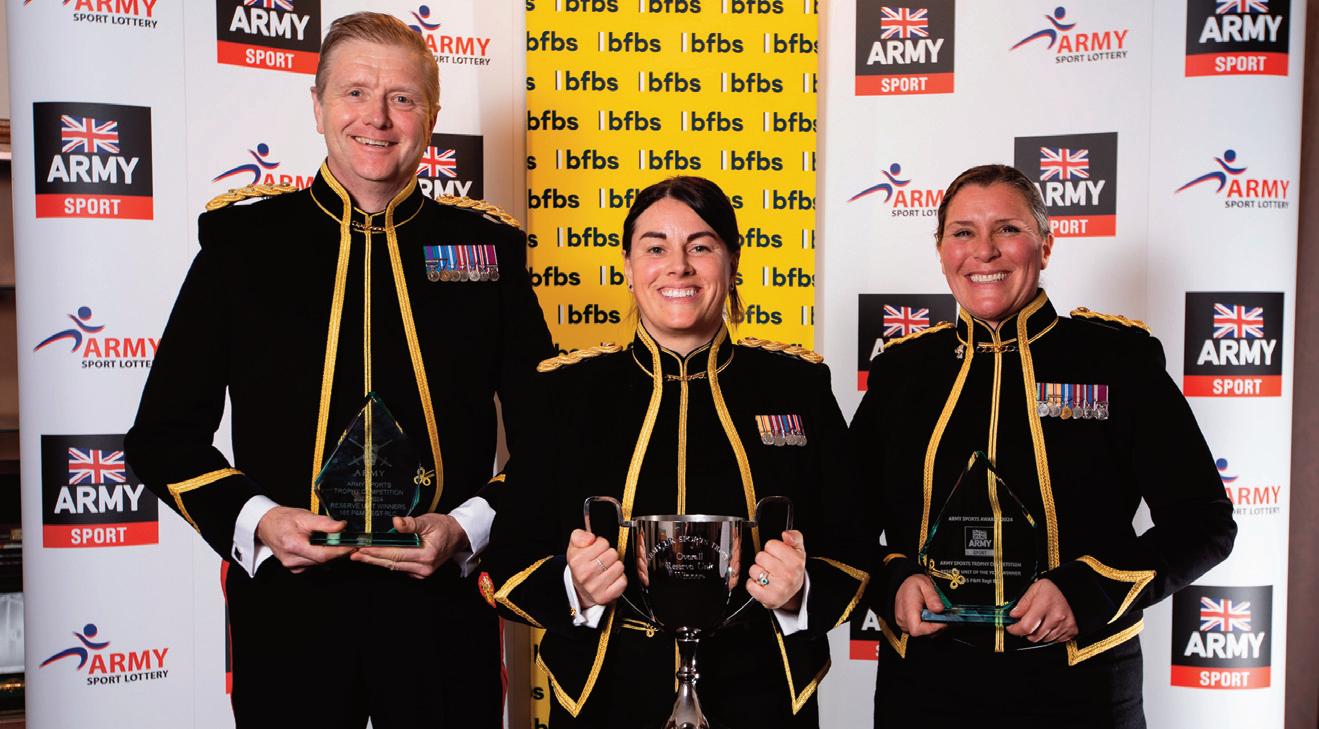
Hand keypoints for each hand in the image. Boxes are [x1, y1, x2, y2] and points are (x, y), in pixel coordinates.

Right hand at [254, 506, 354, 572]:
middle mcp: (291, 559)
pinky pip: (313, 565)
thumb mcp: (305, 516)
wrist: (266, 525)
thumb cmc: (284, 519)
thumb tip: (342, 526)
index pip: (323, 554)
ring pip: (319, 564)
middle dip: (338, 552)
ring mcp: (291, 565)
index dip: (340, 551)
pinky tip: (323, 548)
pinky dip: (321, 557)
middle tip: (351, 543)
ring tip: (338, 544)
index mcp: (294, 546)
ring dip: (330, 555)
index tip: (353, 546)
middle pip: (323, 560)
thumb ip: (324, 523)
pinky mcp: (293, 568)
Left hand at [352, 514, 469, 578]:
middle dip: (371, 558)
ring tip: (360, 556)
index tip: (362, 548)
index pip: (396, 554)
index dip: (377, 551)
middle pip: (391, 563)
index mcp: (426, 555)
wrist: (457, 536)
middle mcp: (423, 568)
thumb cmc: (444, 527)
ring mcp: (421, 573)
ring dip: (376, 561)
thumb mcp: (429, 521)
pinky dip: (387, 562)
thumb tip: (395, 522)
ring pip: (393, 567)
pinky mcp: (419, 573)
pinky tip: (375, 558)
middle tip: (353, 554)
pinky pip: (399, 568)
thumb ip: (411, 523)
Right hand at [567, 529, 624, 609]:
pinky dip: (620, 579)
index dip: (602, 544)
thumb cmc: (580, 565)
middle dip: (610, 555)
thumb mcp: (574, 547)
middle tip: (602, 560)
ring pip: (619, 566)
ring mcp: (595, 587)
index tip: (597, 550)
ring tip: (607, 569)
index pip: (603, 543)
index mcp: (577, 561)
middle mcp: (585, 575)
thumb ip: (579, 536)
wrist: (580, 588)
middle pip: (613, 554)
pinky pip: (623, 581)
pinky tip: (611, 579)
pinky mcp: (605, 596)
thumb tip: (591, 538)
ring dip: (615, 566)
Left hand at [746, 530, 806, 611]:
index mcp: (796, 561)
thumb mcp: (798, 549)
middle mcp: (788, 575)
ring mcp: (779, 588)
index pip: (770, 545)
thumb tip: (786, 534)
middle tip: (771, 565)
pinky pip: (750, 585)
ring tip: (767, 574)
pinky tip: (762, 584)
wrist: (794, 591)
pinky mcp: (769, 599)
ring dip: (757, 572)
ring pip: (753, 570)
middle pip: (760, 557)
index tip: (777, 554)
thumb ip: (794, 536)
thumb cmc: (793, 568)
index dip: (772, 548)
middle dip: (763, 559)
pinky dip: (753, 584)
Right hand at [894, 574, 947, 636]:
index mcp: (907, 609)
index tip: (944, 621)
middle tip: (948, 617)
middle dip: (937, 627)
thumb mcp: (925, 584)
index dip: (932, 628)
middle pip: (922, 633)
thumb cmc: (913, 583)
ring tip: (941, 615)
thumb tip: (939, 610)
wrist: (904, 584)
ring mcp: (904, 624)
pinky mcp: (907, 626)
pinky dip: (930, 626)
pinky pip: (921, 631)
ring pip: (923, 633)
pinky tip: (935, 618)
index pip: (917, 629)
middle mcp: (903, 620)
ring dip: (935, 627)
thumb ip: (932, 597)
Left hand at [1007, 578, 1077, 642]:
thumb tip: (1013, 615)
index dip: (1015, 629)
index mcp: (1045, 604)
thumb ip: (1023, 602)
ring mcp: (1065, 625)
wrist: (1075, 592)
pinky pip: (1055, 641)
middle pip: (1034, 636)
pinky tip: (1050, 624)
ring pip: (1043, 640)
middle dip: (1026, 632)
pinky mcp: (1071, 631)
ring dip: (1038, 634)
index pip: (1026, 626)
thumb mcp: (1035, 589)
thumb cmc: (1054, 590)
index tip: (1011, 627)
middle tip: (1026, 622)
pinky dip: (1049, 635)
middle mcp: (1056, 617)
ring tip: (1040, 621)